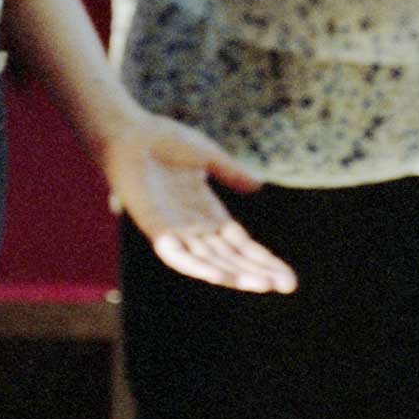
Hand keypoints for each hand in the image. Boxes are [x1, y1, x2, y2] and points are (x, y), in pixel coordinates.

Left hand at [100, 113, 297, 293]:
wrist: (129, 133)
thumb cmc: (163, 140)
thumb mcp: (207, 156)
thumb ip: (230, 172)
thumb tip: (258, 185)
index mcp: (208, 213)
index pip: (242, 245)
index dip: (264, 261)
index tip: (289, 278)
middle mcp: (194, 227)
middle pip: (232, 257)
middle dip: (259, 272)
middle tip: (289, 286)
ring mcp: (176, 229)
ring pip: (210, 261)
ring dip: (235, 274)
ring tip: (262, 284)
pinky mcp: (156, 227)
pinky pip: (178, 254)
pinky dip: (197, 266)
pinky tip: (219, 275)